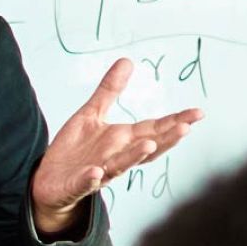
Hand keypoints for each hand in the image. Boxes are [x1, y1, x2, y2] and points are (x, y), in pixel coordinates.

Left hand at [31, 58, 202, 234]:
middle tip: (187, 128)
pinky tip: (95, 172)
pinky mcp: (76, 185)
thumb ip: (109, 91)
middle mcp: (115, 157)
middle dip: (166, 139)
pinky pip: (85, 183)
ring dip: (134, 156)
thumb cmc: (75, 150)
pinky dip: (91, 179)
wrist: (48, 183)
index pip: (154, 129)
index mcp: (122, 140)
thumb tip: (127, 60)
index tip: (198, 112)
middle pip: (145, 148)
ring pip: (119, 166)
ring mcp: (98, 173)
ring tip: (149, 145)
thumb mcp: (91, 114)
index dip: (175, 121)